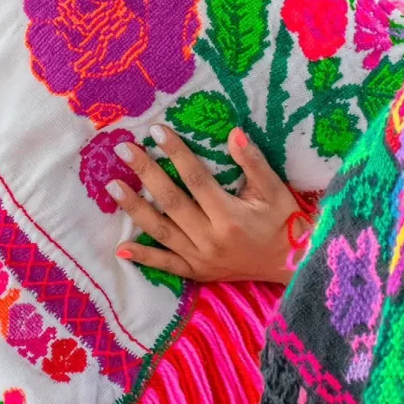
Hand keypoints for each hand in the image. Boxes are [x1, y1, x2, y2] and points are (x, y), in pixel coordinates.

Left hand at [109, 125, 312, 284]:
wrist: (291, 264)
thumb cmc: (282, 221)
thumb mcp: (274, 189)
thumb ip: (253, 162)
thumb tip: (234, 132)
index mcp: (230, 216)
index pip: (195, 179)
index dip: (175, 153)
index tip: (156, 131)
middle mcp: (211, 238)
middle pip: (171, 202)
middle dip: (146, 174)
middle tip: (124, 150)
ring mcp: (201, 258)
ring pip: (161, 231)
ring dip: (134, 208)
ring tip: (112, 186)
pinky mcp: (197, 272)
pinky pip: (166, 265)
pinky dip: (143, 258)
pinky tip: (121, 248)